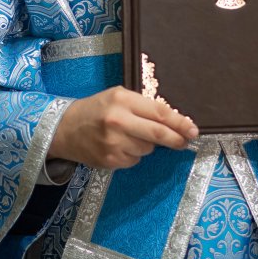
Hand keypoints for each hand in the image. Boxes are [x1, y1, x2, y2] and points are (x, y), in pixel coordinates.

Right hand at [48, 86, 198, 169]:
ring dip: (147, 145)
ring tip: (130, 135)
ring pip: (148, 149)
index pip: (159, 112)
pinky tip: (120, 146)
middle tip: (186, 141)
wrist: (64, 128)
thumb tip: (174, 122)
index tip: (193, 129)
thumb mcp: (118, 97)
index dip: (179, 122)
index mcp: (122, 100)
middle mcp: (118, 121)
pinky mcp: (110, 161)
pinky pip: (135, 160)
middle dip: (177, 139)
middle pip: (158, 135)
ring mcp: (113, 144)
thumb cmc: (96, 109)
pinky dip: (134, 154)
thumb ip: (143, 107)